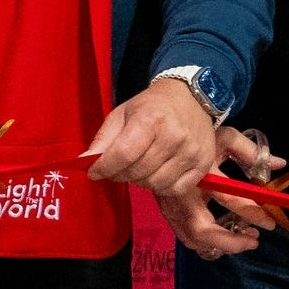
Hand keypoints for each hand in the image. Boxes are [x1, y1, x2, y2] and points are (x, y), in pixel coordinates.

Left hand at [85, 77, 217, 193]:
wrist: (191, 98)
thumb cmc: (151, 107)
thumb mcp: (122, 114)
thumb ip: (103, 139)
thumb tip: (84, 163)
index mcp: (151, 119)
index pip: (124, 154)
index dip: (105, 167)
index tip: (94, 172)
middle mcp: (174, 136)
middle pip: (138, 171)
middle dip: (120, 174)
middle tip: (117, 168)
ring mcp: (191, 152)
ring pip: (155, 183)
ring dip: (140, 181)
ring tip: (137, 168)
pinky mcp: (203, 165)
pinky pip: (176, 189)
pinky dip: (162, 186)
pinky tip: (157, 173)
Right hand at [158, 133, 271, 260]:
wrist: (161, 135)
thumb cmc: (197, 136)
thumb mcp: (226, 138)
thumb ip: (252, 152)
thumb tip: (279, 164)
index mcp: (201, 175)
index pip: (229, 199)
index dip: (252, 213)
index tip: (269, 223)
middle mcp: (183, 194)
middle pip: (202, 231)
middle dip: (231, 242)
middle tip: (254, 240)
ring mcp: (171, 205)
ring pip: (192, 239)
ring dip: (219, 245)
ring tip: (242, 238)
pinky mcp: (167, 211)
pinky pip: (185, 235)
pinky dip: (206, 242)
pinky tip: (222, 236)